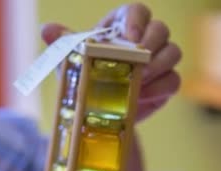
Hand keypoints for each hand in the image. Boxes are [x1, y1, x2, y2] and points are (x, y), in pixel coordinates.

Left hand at [41, 3, 181, 120]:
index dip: (137, 20)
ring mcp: (159, 61)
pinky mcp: (165, 84)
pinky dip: (160, 88)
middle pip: (161, 29)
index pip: (138, 11)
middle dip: (152, 43)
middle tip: (138, 59)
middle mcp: (146, 39)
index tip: (130, 37)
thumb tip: (46, 29)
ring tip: (140, 78)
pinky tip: (143, 95)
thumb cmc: (86, 74)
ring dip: (159, 65)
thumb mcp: (72, 60)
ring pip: (173, 52)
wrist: (98, 110)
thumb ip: (63, 44)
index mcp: (123, 25)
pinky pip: (173, 80)